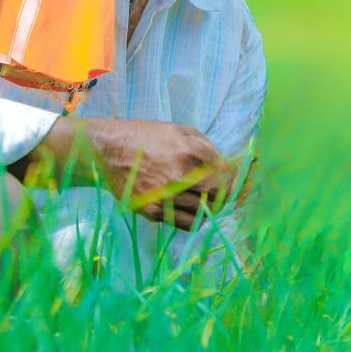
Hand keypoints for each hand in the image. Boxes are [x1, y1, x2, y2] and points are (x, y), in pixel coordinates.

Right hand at [34, 117, 232, 229]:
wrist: (106, 150)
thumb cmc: (143, 135)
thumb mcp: (176, 128)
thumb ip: (204, 144)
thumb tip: (226, 163)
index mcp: (189, 151)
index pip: (226, 173)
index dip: (239, 178)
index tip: (244, 180)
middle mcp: (180, 175)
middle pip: (219, 195)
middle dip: (228, 193)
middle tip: (229, 192)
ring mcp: (166, 196)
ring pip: (204, 212)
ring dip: (211, 206)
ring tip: (209, 200)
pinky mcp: (153, 212)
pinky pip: (185, 223)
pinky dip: (195, 219)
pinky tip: (194, 210)